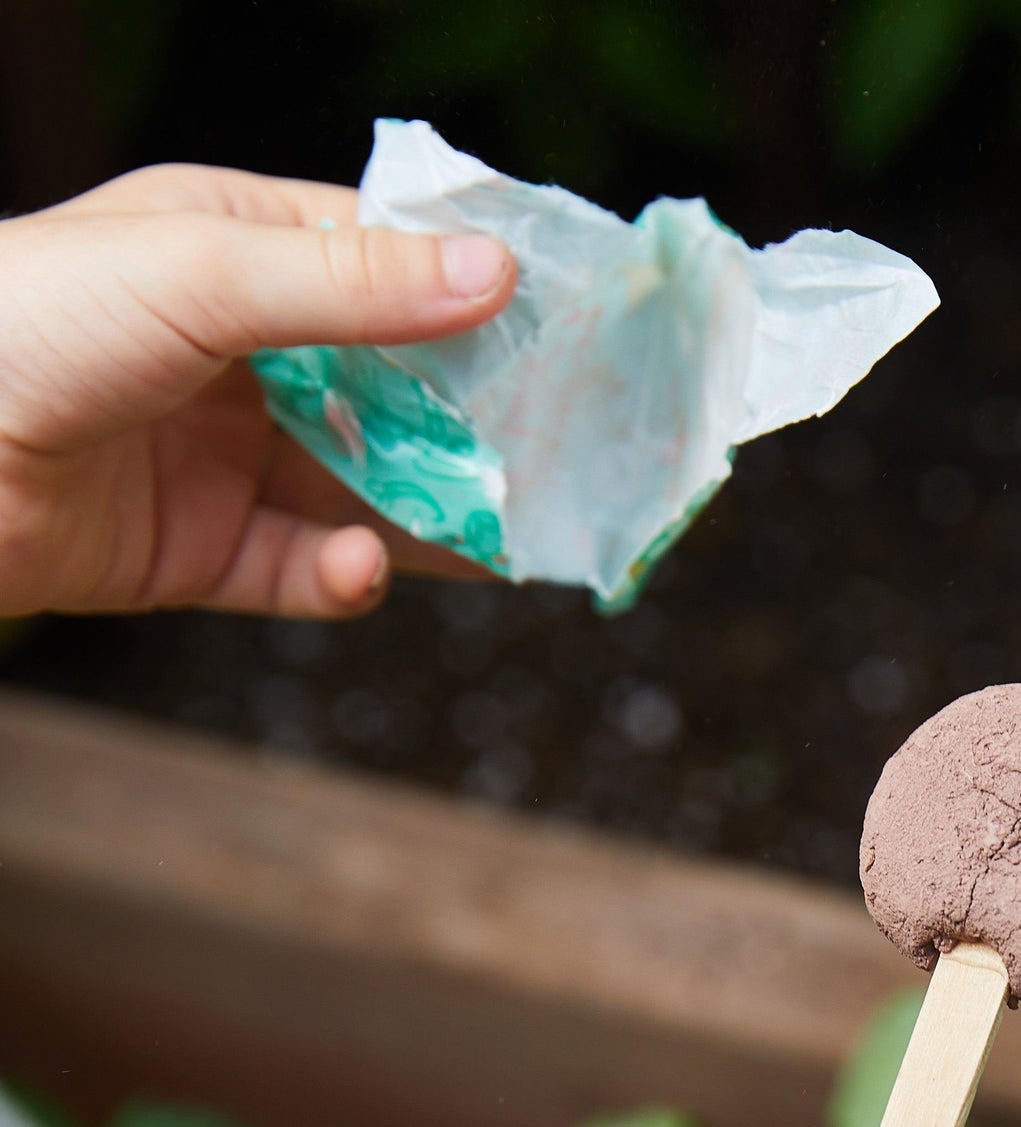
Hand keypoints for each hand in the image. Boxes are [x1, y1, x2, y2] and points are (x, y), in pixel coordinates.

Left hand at [0, 164, 515, 620]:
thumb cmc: (30, 322)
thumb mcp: (202, 273)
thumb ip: (353, 284)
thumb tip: (496, 273)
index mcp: (233, 250)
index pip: (382, 261)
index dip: (471, 290)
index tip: (562, 324)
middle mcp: (240, 353)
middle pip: (393, 389)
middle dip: (471, 423)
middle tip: (555, 450)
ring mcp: (227, 458)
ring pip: (366, 491)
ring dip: (433, 514)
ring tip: (502, 533)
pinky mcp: (206, 552)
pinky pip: (305, 572)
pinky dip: (345, 576)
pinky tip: (359, 566)